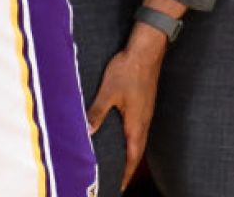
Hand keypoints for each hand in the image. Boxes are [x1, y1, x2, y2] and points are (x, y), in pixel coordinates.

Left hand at [86, 32, 166, 190]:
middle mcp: (144, 121)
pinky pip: (140, 129)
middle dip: (129, 168)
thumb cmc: (128, 70)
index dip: (125, 173)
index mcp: (136, 123)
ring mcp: (146, 112)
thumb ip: (97, 112)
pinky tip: (125, 137)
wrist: (146, 50)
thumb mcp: (108, 92)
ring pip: (139, 140)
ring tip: (122, 164)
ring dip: (131, 154)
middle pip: (137, 151)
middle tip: (119, 180)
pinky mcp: (145, 104)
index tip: (119, 186)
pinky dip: (133, 140)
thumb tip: (87, 132)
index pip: (132, 156)